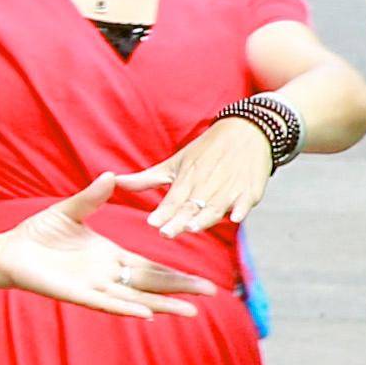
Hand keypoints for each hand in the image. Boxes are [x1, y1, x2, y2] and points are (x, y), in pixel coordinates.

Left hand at [0, 174, 214, 317]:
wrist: (7, 250)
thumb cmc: (38, 234)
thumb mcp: (69, 212)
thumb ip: (92, 197)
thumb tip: (112, 176)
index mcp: (111, 256)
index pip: (151, 267)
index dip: (177, 274)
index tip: (205, 280)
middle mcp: (107, 274)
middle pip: (150, 284)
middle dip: (179, 289)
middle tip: (211, 295)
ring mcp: (92, 286)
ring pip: (134, 297)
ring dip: (161, 304)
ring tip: (189, 312)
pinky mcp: (74, 294)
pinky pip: (104, 302)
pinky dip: (125, 307)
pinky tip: (145, 313)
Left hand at [139, 121, 280, 236]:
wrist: (246, 132)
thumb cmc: (206, 151)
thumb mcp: (175, 163)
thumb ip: (147, 179)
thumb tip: (115, 182)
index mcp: (188, 179)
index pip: (174, 200)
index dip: (164, 212)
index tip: (152, 223)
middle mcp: (207, 185)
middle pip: (191, 207)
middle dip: (179, 220)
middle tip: (167, 232)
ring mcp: (229, 188)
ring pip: (215, 207)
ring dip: (205, 217)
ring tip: (193, 227)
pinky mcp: (250, 190)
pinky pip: (245, 201)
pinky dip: (241, 208)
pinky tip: (236, 218)